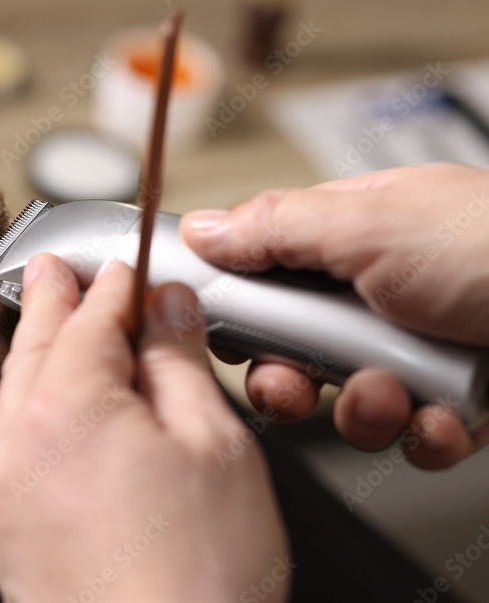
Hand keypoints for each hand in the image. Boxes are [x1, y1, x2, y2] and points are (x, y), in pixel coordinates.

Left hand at [0, 254, 287, 602]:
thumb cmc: (195, 579)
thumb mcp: (213, 446)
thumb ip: (180, 364)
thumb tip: (168, 311)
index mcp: (69, 405)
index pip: (93, 317)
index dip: (115, 286)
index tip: (125, 269)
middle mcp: (18, 440)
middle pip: (38, 345)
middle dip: (53, 301)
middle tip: (54, 267)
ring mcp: (2, 488)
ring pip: (16, 392)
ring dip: (36, 351)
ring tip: (49, 325)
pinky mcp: (2, 530)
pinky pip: (10, 443)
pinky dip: (31, 409)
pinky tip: (51, 416)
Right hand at [181, 163, 488, 469]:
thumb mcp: (372, 224)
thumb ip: (276, 228)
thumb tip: (203, 229)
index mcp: (350, 238)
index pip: (263, 274)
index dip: (240, 311)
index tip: (230, 337)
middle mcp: (377, 295)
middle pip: (292, 350)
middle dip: (291, 378)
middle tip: (296, 379)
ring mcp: (417, 349)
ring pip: (345, 402)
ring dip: (362, 410)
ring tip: (395, 394)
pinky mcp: (456, 402)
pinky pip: (409, 437)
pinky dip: (424, 435)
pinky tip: (446, 416)